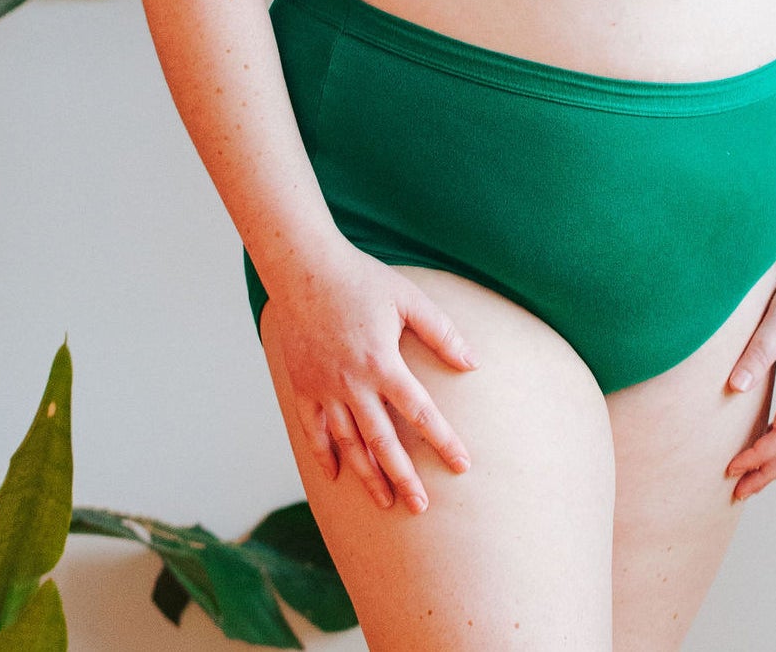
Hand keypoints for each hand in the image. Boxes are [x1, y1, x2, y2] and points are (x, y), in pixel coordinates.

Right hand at [263, 243, 480, 513]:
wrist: (304, 269)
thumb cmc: (362, 280)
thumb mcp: (409, 299)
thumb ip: (442, 332)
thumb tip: (473, 363)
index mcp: (383, 363)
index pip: (420, 412)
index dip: (443, 441)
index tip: (463, 466)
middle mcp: (353, 383)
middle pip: (382, 442)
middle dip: (403, 477)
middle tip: (420, 507)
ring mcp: (324, 388)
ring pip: (349, 443)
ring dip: (368, 476)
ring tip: (386, 502)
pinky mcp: (302, 386)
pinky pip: (314, 430)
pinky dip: (325, 455)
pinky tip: (336, 476)